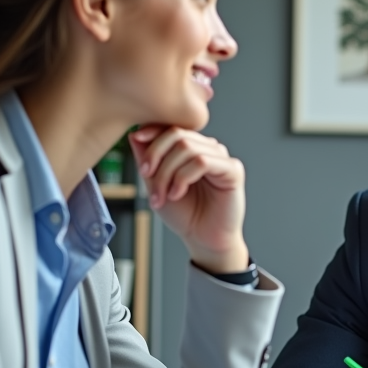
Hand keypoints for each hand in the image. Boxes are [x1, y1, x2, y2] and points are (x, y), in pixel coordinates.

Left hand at [129, 125, 248, 272]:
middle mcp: (208, 149)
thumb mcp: (156, 184)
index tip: (137, 138)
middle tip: (147, 176)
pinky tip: (178, 193)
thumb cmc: (184, 215)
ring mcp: (221, 158)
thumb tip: (135, 133)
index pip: (172, 127)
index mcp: (192, 148)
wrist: (202, 240)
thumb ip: (147, 159)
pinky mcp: (233, 170)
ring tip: (163, 194)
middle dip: (156, 155)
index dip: (153, 129)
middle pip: (177, 134)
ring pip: (187, 147)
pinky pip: (202, 161)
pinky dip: (184, 177)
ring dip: (167, 172)